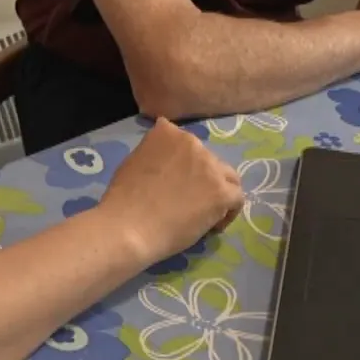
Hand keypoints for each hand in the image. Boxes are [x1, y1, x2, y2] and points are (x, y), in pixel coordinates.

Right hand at [97, 118, 243, 262]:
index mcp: (168, 133)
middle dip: (202, 180)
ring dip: (218, 193)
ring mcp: (210, 167)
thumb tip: (165, 164)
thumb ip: (154, 155)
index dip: (185, 167)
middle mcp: (193, 143)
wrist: (128, 226)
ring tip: (203, 214)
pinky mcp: (221, 192)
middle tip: (187, 203)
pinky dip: (227, 213)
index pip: (188, 145)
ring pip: (228, 178)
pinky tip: (211, 226)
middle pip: (210, 161)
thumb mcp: (134, 161)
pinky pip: (237, 198)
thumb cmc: (122, 199)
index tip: (176, 184)